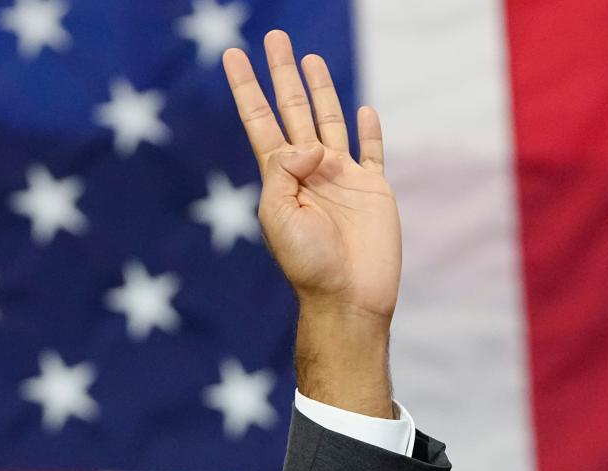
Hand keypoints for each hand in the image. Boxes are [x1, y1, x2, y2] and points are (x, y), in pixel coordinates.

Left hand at [223, 30, 398, 416]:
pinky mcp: (373, 188)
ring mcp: (341, 177)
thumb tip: (309, 144)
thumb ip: (284, 171)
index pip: (260, 119)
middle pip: (293, 109)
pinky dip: (369, 129)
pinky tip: (363, 108)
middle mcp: (308, 170)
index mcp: (279, 176)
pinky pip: (372, 151)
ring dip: (319, 89)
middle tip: (274, 37)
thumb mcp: (278, 215)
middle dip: (282, 74)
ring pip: (330, 120)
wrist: (347, 296)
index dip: (247, 87)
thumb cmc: (307, 263)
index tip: (234, 55)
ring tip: (307, 58)